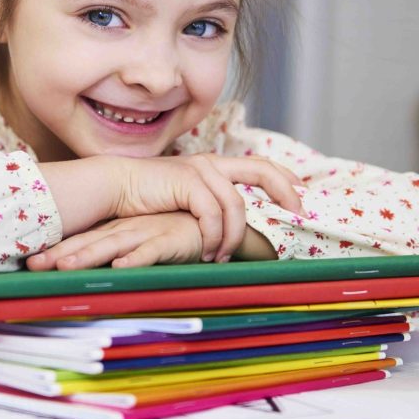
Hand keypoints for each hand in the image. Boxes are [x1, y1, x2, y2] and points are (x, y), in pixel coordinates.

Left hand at [27, 212, 203, 270]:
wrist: (212, 222)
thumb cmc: (176, 232)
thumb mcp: (143, 241)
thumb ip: (123, 251)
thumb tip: (98, 268)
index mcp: (118, 231)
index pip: (82, 240)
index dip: (56, 250)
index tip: (28, 262)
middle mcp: (126, 231)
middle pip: (88, 243)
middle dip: (60, 254)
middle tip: (32, 265)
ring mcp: (146, 233)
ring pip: (112, 246)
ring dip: (89, 256)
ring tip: (64, 268)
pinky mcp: (170, 240)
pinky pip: (151, 251)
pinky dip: (135, 259)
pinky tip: (119, 267)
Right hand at [105, 153, 303, 263]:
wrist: (115, 187)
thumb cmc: (148, 199)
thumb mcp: (185, 200)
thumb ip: (209, 206)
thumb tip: (234, 229)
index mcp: (214, 165)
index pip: (261, 165)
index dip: (285, 180)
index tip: (303, 198)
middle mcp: (212, 163)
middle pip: (262, 171)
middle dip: (285, 194)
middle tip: (299, 218)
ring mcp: (200, 170)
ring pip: (236, 206)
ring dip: (233, 237)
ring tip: (222, 256)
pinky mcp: (187, 182)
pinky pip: (212, 215)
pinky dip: (213, 237)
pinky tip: (205, 251)